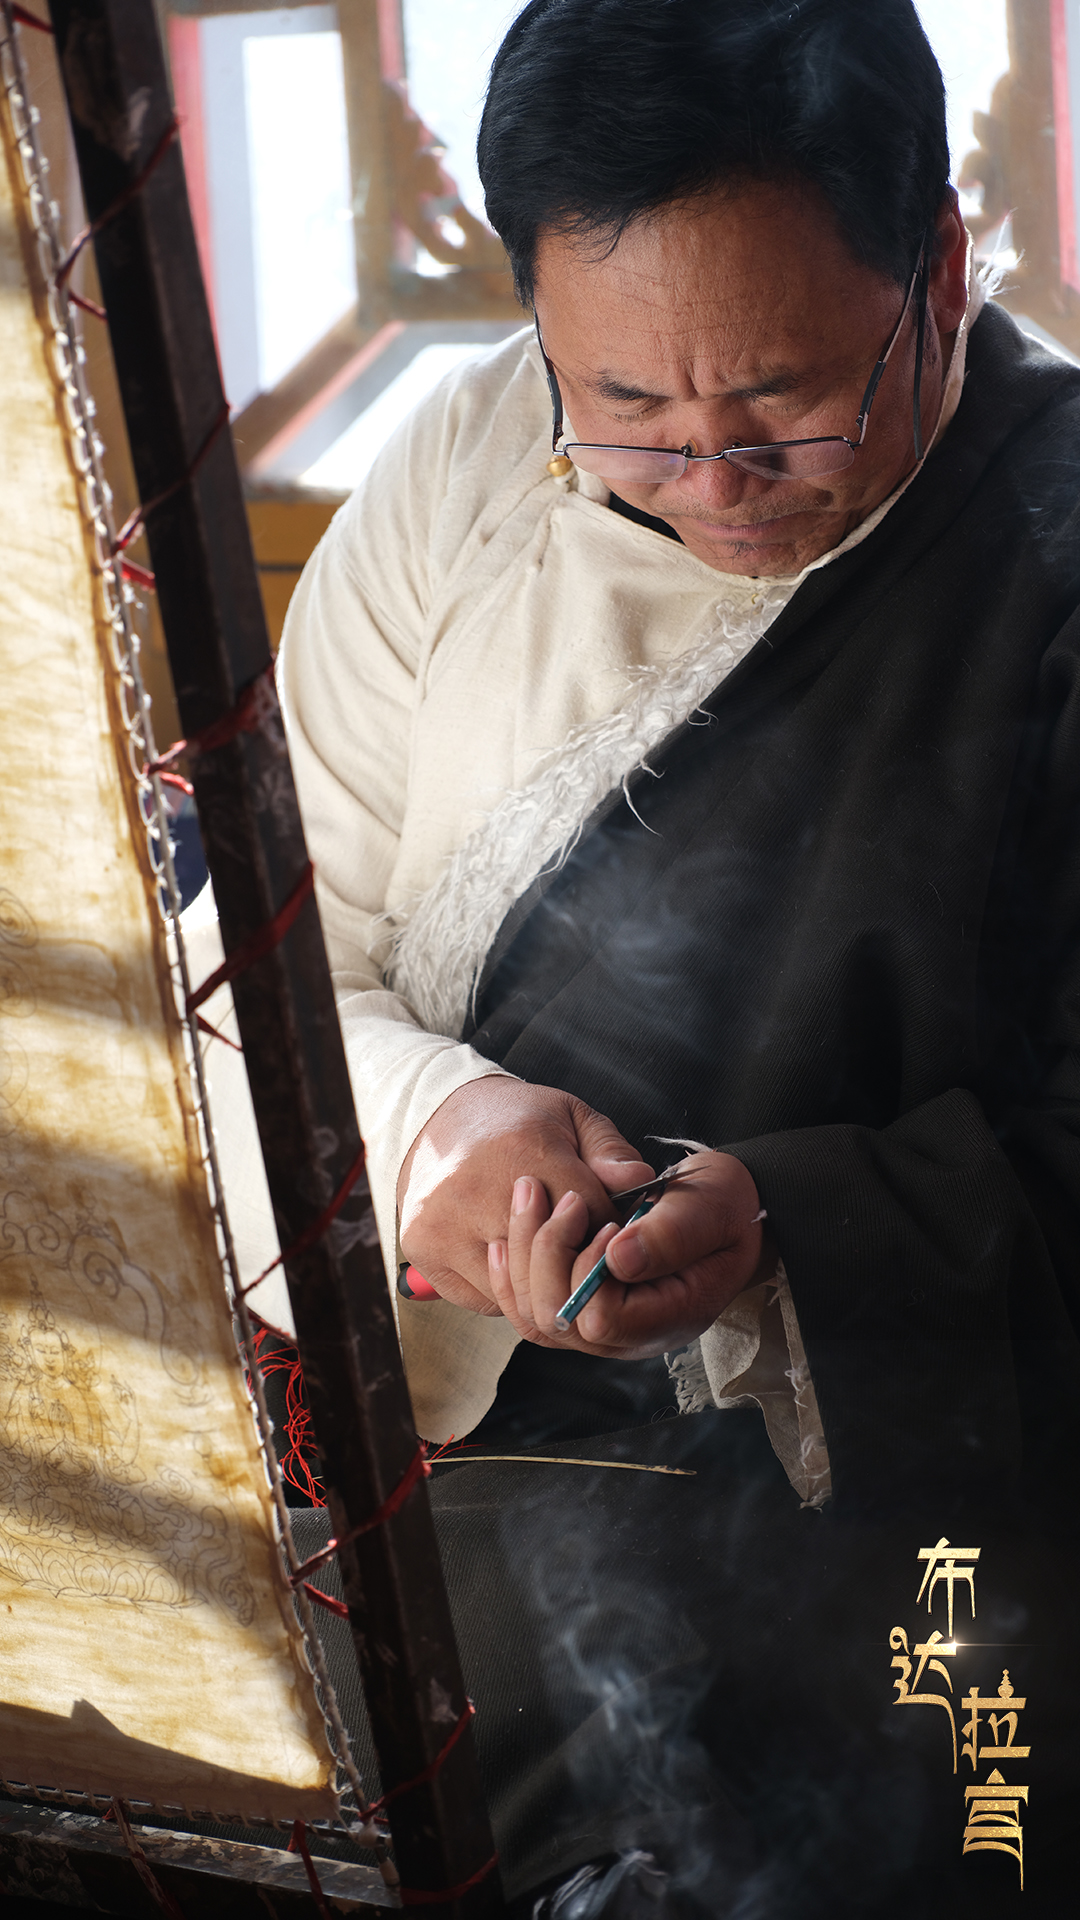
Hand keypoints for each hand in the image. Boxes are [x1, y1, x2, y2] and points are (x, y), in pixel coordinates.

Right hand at [396, 1077, 654, 1314]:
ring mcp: (443, 1226)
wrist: (436, 1118)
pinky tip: (513, 1259)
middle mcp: (474, 1192)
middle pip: (549, 1263)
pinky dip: (507, 1292)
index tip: (612, 1227)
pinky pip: (485, 1301)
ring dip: (543, 1285)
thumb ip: (610, 1151)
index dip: (609, 1229)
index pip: (587, 1217)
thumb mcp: (571, 1117)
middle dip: (577, 1263)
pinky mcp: (423, 1251)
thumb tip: (641, 1181)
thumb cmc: (517, 1121)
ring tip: (550, 1254)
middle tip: (583, 1247)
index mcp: (521, 1151)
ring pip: (516, 1294)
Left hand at [487, 1150, 772, 1356]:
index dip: (589, 1270)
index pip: (602, 1318)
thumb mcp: (714, 1207)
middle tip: (563, 1198)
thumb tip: (617, 1258)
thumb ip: (673, 1233)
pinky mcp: (580, 1308)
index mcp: (671, 1316)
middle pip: (558, 1322)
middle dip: (546, 1255)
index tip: (606, 1219)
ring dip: (524, 1256)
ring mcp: (601, 1328)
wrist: (721, 1210)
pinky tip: (506, 1238)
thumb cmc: (723, 1206)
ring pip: (535, 1318)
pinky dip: (513, 1273)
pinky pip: (529, 1308)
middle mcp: (631, 1336)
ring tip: (529, 1195)